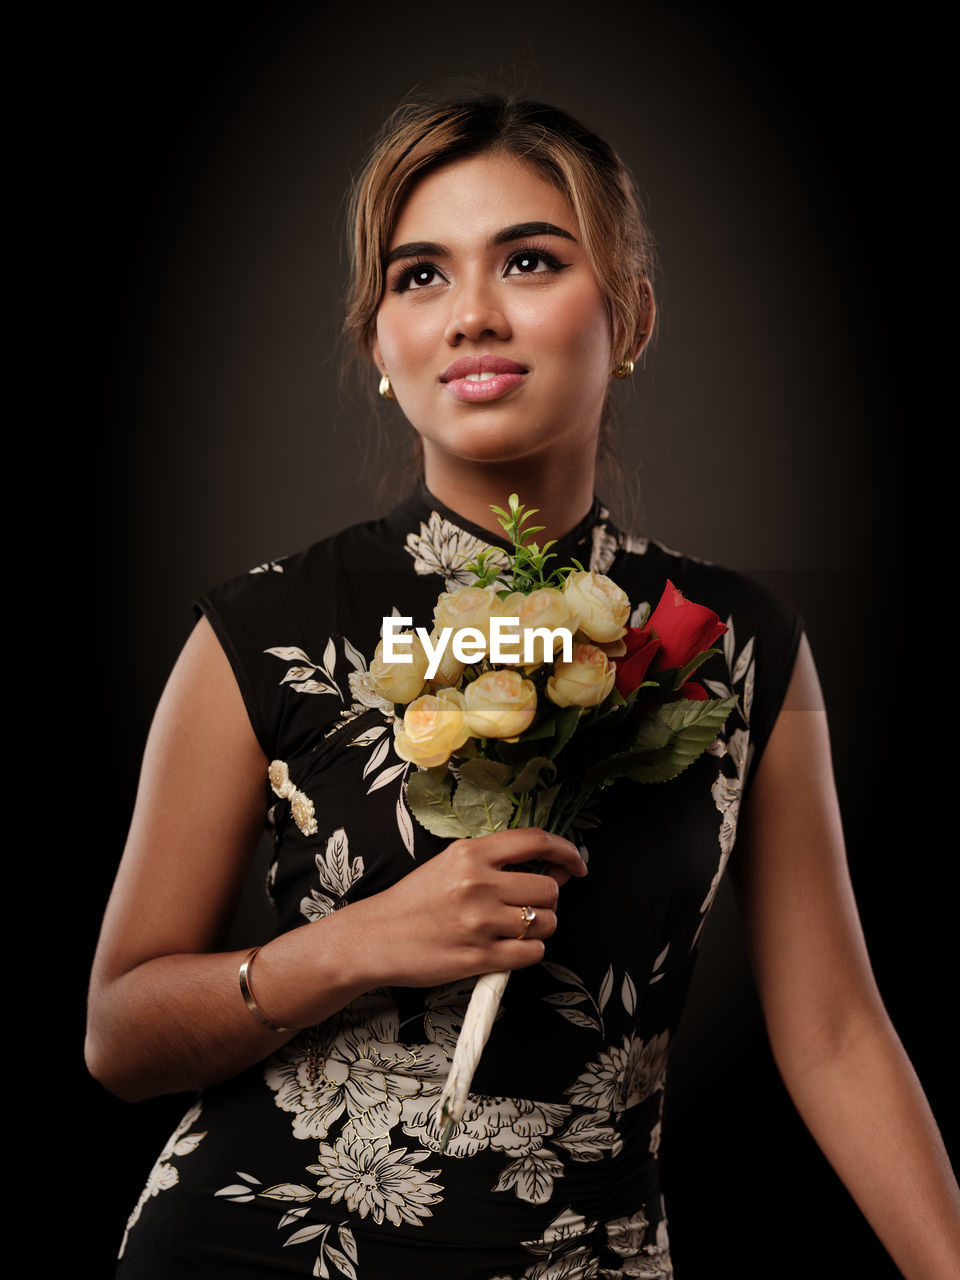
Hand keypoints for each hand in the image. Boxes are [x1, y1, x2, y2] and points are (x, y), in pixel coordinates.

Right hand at [355, 827, 587, 987]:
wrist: (375, 938)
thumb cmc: (415, 901)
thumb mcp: (451, 865)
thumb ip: (499, 863)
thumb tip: (556, 867)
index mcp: (470, 853)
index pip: (535, 841)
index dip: (566, 851)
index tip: (576, 864)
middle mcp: (477, 884)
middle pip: (548, 889)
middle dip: (547, 900)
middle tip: (528, 906)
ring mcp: (479, 922)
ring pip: (545, 922)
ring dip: (539, 927)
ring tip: (513, 928)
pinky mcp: (479, 958)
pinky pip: (532, 952)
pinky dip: (528, 951)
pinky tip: (508, 947)